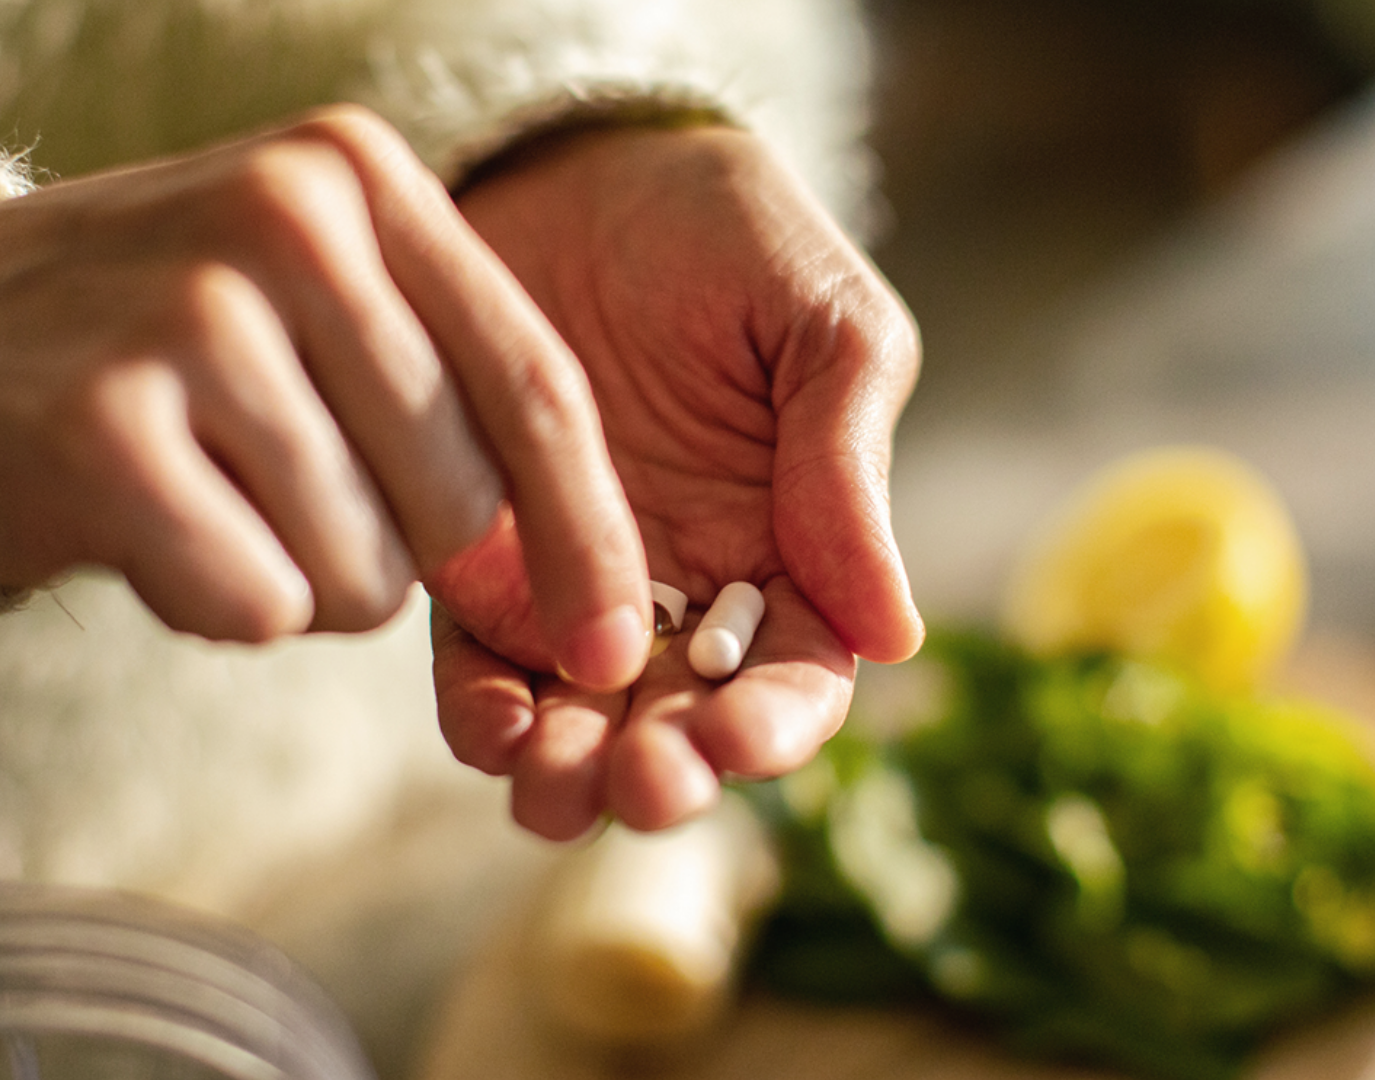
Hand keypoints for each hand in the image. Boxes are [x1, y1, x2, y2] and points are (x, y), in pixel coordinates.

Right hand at [0, 107, 652, 683]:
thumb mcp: (303, 299)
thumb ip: (442, 390)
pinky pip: (256, 606)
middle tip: (277, 493)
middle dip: (395, 554)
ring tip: (201, 493)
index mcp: (358, 176)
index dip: (591, 537)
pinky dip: (213, 602)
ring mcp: (193, 317)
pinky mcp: (105, 430)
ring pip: (361, 573)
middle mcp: (288, 220)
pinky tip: (143, 527)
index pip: (538, 385)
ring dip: (297, 579)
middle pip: (459, 503)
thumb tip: (574, 581)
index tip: (616, 646)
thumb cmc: (146, 343)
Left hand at [431, 125, 923, 838]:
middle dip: (663, 772)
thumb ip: (850, 467)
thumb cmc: (726, 232)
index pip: (796, 678)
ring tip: (550, 783)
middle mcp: (685, 591)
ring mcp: (575, 581)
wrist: (578, 163)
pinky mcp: (477, 557)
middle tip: (637, 782)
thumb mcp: (824, 325)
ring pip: (578, 719)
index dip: (773, 728)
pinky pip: (477, 659)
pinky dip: (481, 711)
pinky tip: (487, 723)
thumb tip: (896, 635)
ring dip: (568, 772)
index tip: (736, 740)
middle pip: (684, 726)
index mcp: (791, 550)